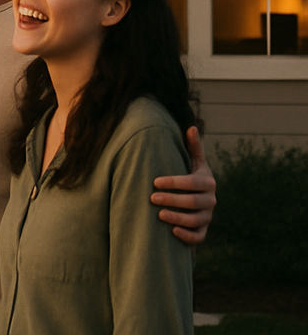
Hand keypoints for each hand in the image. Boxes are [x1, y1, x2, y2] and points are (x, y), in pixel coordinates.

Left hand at [151, 126, 216, 244]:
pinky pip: (199, 236)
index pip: (192, 182)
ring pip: (196, 220)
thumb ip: (193, 146)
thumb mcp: (194, 160)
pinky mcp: (204, 229)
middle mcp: (211, 200)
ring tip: (158, 214)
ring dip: (177, 218)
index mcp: (207, 181)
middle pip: (194, 202)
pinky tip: (172, 230)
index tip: (155, 181)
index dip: (174, 183)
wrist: (199, 196)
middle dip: (172, 200)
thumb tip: (192, 127)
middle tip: (152, 198)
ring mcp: (208, 216)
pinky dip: (187, 235)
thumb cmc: (191, 173)